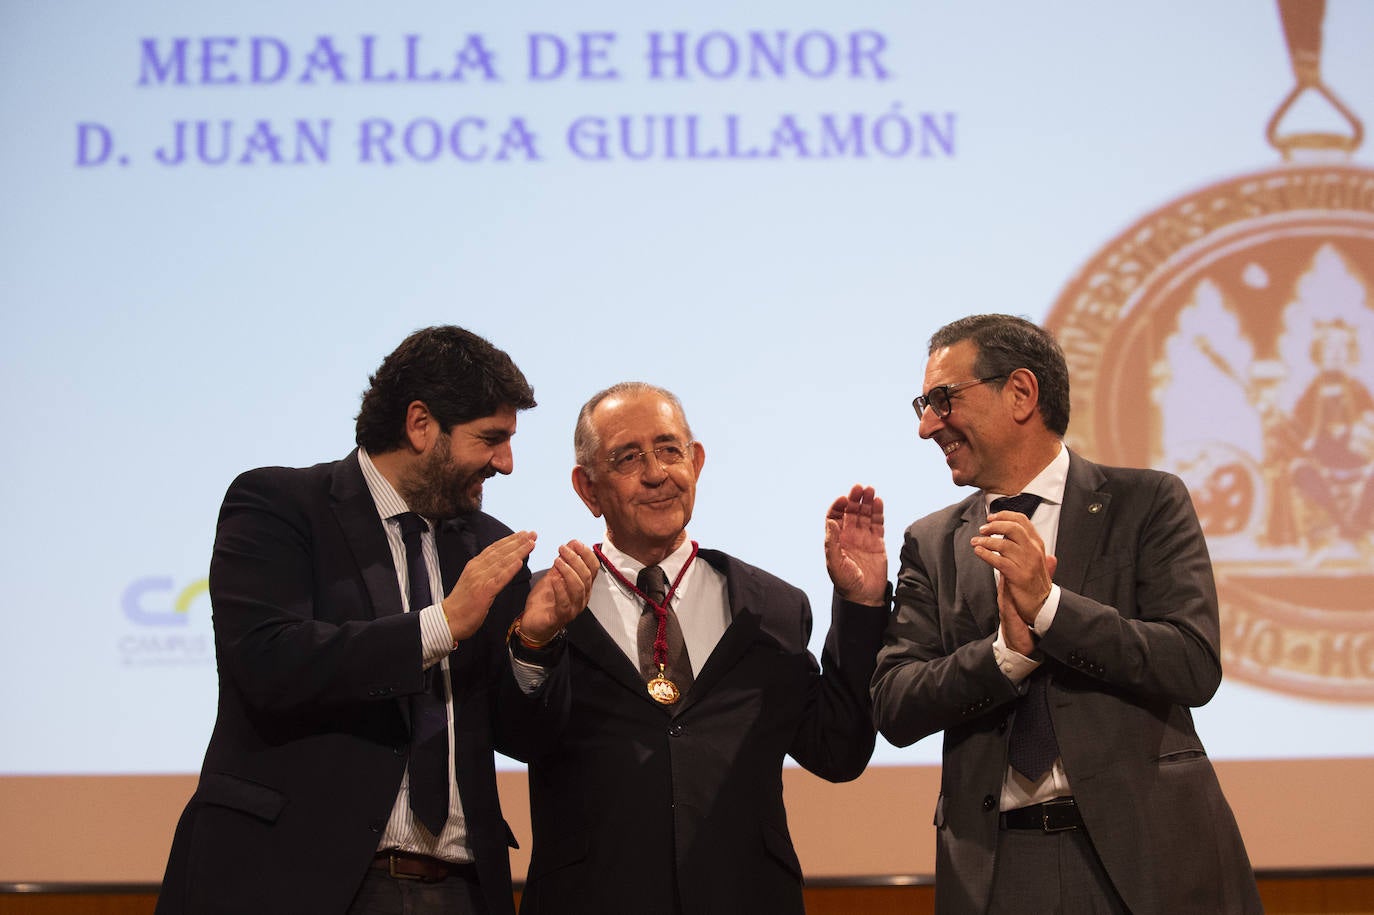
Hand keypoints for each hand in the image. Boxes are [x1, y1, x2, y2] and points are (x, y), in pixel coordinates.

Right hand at [441, 530, 537, 642]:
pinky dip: (510, 570)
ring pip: (502, 562)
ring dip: (518, 551)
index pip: (494, 549)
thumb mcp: (472, 582)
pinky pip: (499, 579)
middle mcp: (477, 569)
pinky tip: (520, 562)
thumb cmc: (461, 604)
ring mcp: (480, 580)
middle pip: (500, 552)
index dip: (510, 540)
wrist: (447, 620)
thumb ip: (484, 573)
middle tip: (533, 533)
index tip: (524, 534)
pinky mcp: (483, 592)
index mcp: (474, 566)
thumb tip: (498, 566)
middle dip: (518, 542)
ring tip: (531, 543)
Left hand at [517, 540, 597, 642]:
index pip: (593, 568)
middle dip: (575, 559)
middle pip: (587, 575)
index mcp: (583, 586)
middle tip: (562, 548)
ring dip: (569, 571)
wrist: (533, 622)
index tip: (574, 542)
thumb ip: (563, 563)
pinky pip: (564, 602)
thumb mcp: (553, 576)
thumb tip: (571, 544)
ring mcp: (573, 608)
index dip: (586, 554)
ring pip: (579, 587)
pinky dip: (560, 588)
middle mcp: (582, 597)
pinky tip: (553, 578)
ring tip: (557, 560)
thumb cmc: (545, 600)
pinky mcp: (561, 617)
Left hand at [824, 484, 887, 605]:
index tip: (843, 498)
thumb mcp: (835, 563)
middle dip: (854, 499)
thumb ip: (832, 542)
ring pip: (865, 515)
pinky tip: (878, 501)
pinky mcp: (877, 542)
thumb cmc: (846, 582)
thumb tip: (832, 521)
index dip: (838, 506)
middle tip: (859, 487)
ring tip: (871, 490)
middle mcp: (849, 536)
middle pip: (851, 511)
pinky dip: (878, 512)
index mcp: (836, 539)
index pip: (836, 516)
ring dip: (867, 502)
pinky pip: (877, 523)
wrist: (864, 597)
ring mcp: (864, 538)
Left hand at [972, 509, 1055, 637]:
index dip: (1004, 515)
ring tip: (975, 542)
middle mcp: (1033, 551)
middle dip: (994, 526)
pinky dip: (986, 554)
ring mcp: (1027, 563)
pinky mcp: (1018, 576)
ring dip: (985, 541)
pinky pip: (999, 561)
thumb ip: (1022, 542)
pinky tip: (978, 552)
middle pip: (1012, 528)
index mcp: (1037, 544)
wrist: (1042, 604)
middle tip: (982, 529)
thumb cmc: (1033, 580)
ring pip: (1003, 544)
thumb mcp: (1032, 557)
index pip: (1022, 520)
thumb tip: (1006, 526)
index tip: (991, 517)